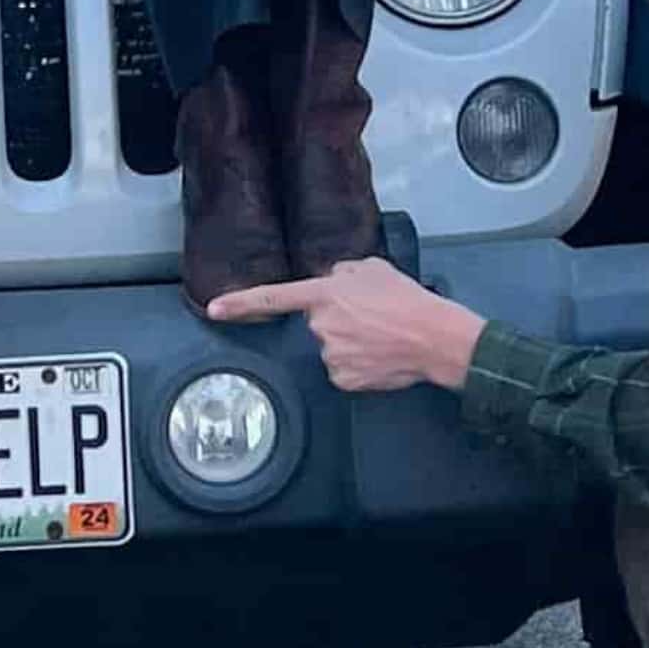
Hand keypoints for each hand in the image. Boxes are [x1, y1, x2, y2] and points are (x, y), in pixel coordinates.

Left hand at [203, 257, 488, 395]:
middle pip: (318, 323)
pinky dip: (360, 364)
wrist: (434, 337)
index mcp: (324, 294)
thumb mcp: (374, 268)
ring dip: (351, 342)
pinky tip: (380, 356)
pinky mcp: (343, 379)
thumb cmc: (408, 300)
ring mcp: (330, 355)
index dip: (240, 303)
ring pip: (331, 347)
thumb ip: (343, 273)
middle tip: (372, 318)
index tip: (213, 309)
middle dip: (338, 321)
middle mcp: (321, 326)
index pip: (273, 297)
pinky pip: (343, 370)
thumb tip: (332, 282)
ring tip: (382, 336)